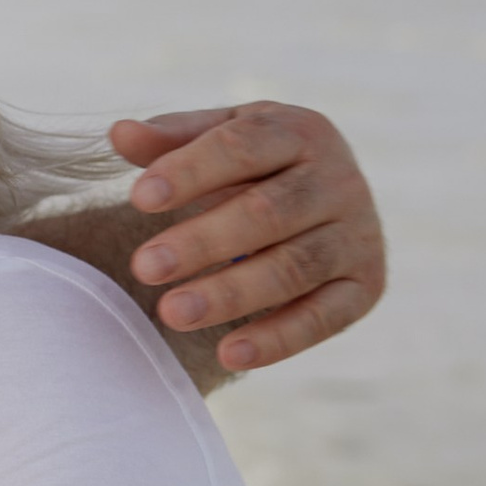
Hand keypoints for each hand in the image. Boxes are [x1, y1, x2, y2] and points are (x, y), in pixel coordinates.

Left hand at [111, 103, 385, 374]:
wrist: (328, 196)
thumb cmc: (256, 164)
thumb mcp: (218, 138)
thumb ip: (170, 139)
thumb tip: (119, 133)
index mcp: (300, 131)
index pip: (243, 146)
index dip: (190, 171)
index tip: (138, 199)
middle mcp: (340, 181)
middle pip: (268, 212)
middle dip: (202, 242)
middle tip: (143, 268)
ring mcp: (358, 235)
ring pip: (294, 268)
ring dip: (231, 295)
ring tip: (171, 313)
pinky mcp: (366, 285)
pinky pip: (324, 318)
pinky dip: (278, 339)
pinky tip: (229, 353)